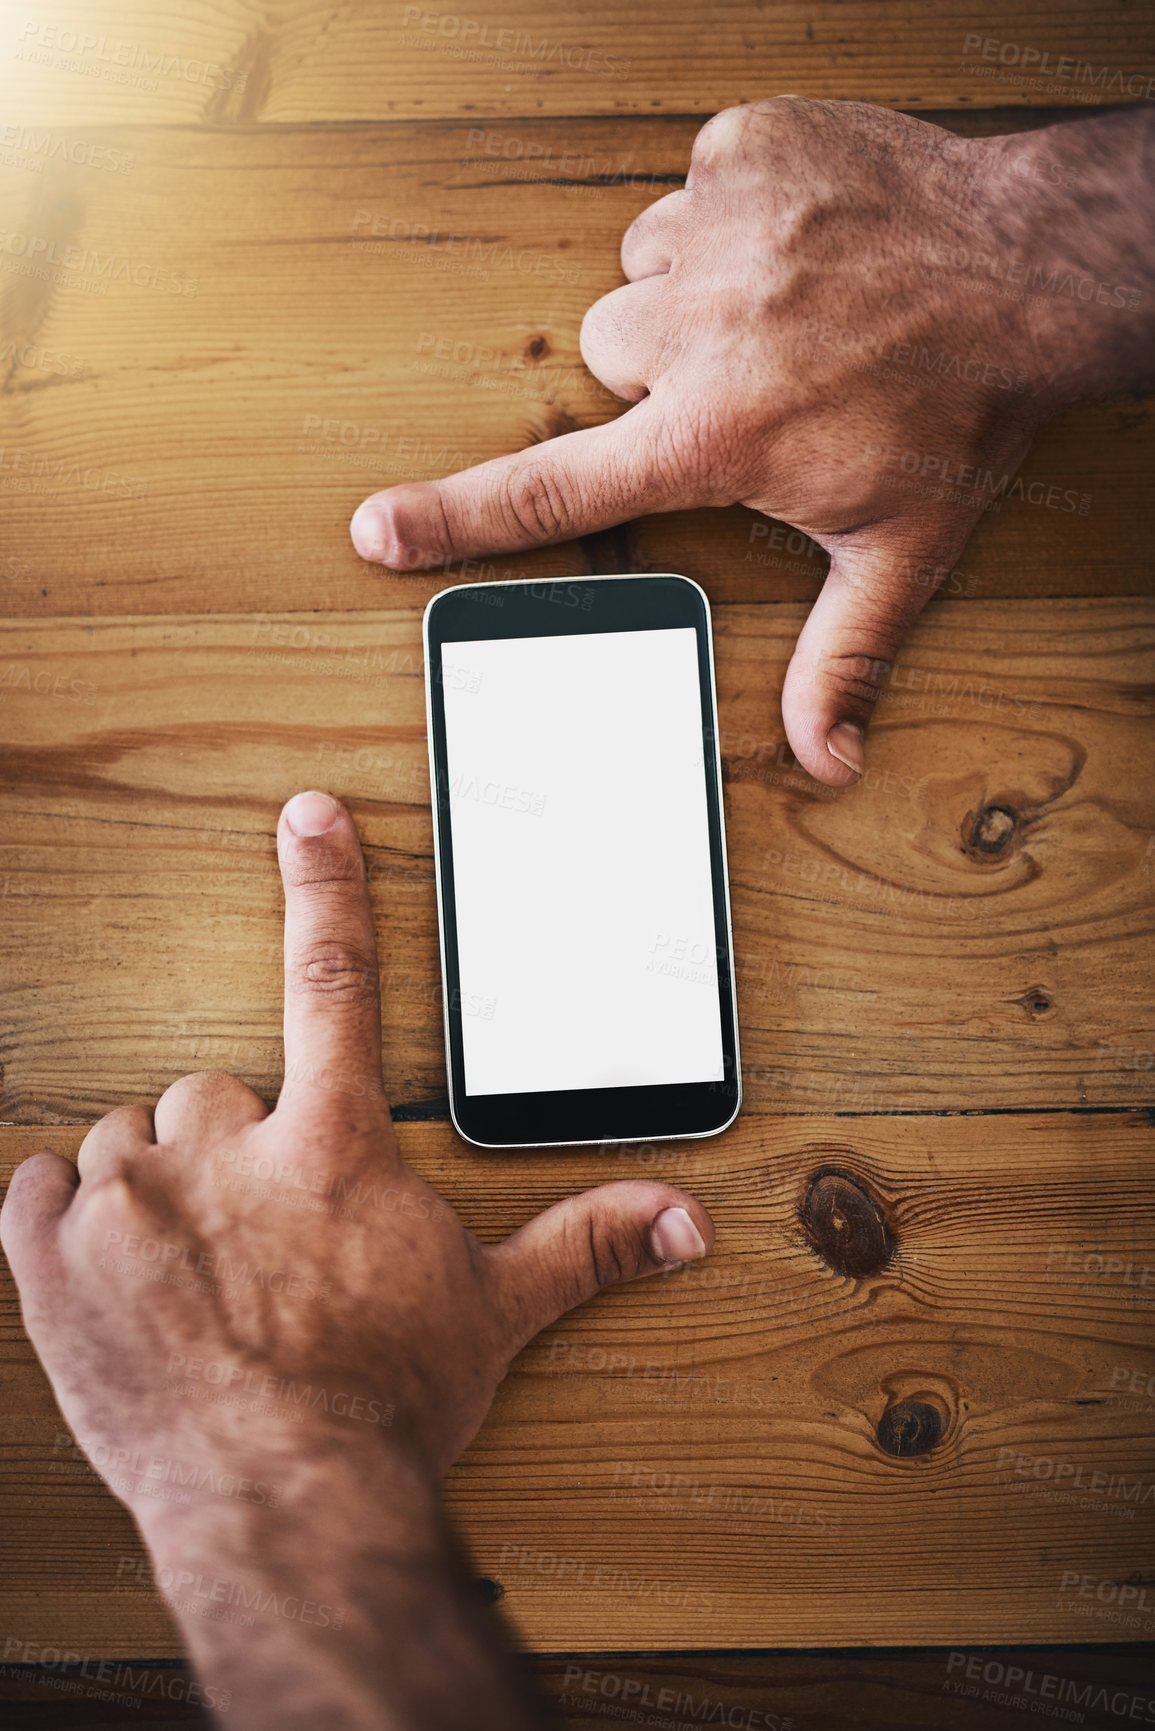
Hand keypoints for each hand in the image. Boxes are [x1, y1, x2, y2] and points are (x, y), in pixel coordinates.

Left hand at [1, 789, 712, 1511]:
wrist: (279, 1502)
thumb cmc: (380, 1406)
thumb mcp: (492, 1314)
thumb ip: (585, 1245)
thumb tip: (683, 1220)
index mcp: (330, 1143)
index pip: (334, 980)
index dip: (326, 887)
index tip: (309, 817)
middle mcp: (224, 1148)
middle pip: (210, 1091)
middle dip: (227, 1149)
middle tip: (253, 1230)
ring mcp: (129, 1199)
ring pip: (126, 1136)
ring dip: (149, 1186)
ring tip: (188, 1264)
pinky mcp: (52, 1258)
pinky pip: (37, 1188)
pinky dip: (64, 1218)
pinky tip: (109, 1265)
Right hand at [350, 98, 1151, 783]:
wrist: (1032, 264)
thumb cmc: (965, 406)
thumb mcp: (903, 549)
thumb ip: (842, 658)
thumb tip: (825, 758)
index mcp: (714, 436)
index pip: (552, 494)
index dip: (453, 519)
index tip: (378, 528)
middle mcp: (695, 332)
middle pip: (608, 361)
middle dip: (659, 375)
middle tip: (750, 382)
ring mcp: (714, 229)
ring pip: (643, 272)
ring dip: (693, 296)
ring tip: (779, 314)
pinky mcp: (741, 151)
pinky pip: (691, 190)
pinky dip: (731, 217)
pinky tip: (798, 249)